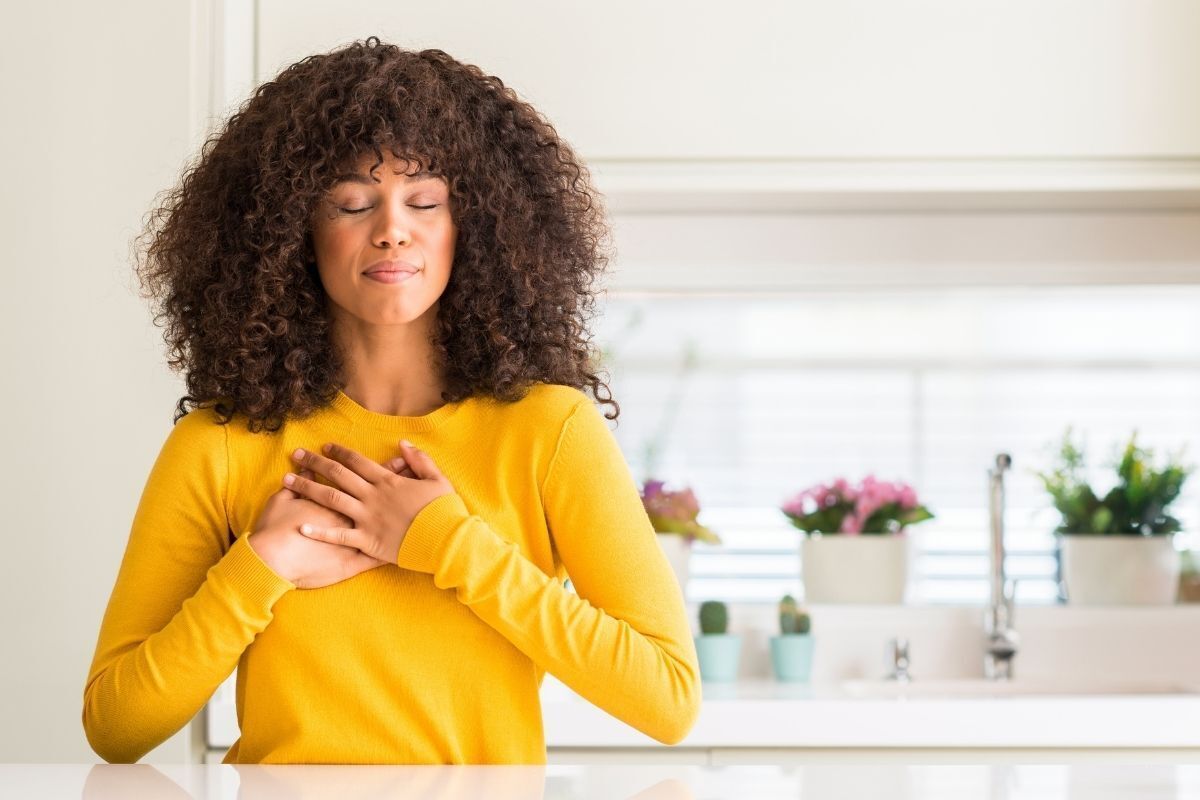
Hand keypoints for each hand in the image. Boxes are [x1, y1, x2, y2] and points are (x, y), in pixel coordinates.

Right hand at [247, 456, 416, 588]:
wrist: (271, 561)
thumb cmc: (274, 530)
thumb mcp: (280, 501)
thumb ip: (297, 486)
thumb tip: (305, 471)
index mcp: (337, 499)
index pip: (366, 478)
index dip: (385, 468)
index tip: (401, 458)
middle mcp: (350, 516)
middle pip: (382, 497)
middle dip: (400, 485)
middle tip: (417, 476)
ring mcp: (353, 537)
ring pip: (385, 524)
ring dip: (401, 515)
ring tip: (420, 508)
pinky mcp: (352, 560)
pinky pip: (377, 557)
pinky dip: (392, 554)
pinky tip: (407, 551)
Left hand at [284, 439, 454, 563]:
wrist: (446, 541)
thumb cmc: (443, 511)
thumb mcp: (437, 479)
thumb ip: (419, 460)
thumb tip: (403, 444)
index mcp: (388, 481)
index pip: (358, 462)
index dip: (339, 452)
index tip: (324, 446)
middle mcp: (373, 496)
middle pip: (338, 475)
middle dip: (315, 463)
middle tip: (297, 454)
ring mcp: (368, 518)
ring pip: (331, 500)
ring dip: (308, 488)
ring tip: (287, 480)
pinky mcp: (367, 541)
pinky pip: (339, 535)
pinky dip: (320, 531)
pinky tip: (301, 526)